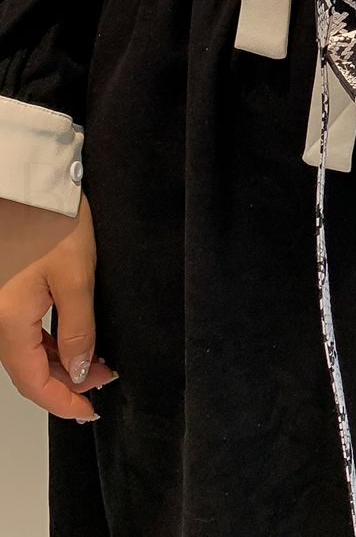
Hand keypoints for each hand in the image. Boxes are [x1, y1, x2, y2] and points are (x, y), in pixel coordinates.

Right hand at [0, 190, 118, 420]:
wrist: (33, 184)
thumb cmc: (53, 223)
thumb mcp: (76, 277)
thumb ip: (78, 329)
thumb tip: (81, 370)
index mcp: (10, 321)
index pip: (33, 381)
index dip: (62, 401)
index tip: (90, 411)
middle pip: (29, 369)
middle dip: (66, 382)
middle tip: (105, 382)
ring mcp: (2, 304)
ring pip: (27, 351)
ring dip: (59, 363)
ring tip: (97, 364)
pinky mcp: (9, 291)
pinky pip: (27, 330)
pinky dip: (50, 343)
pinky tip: (73, 341)